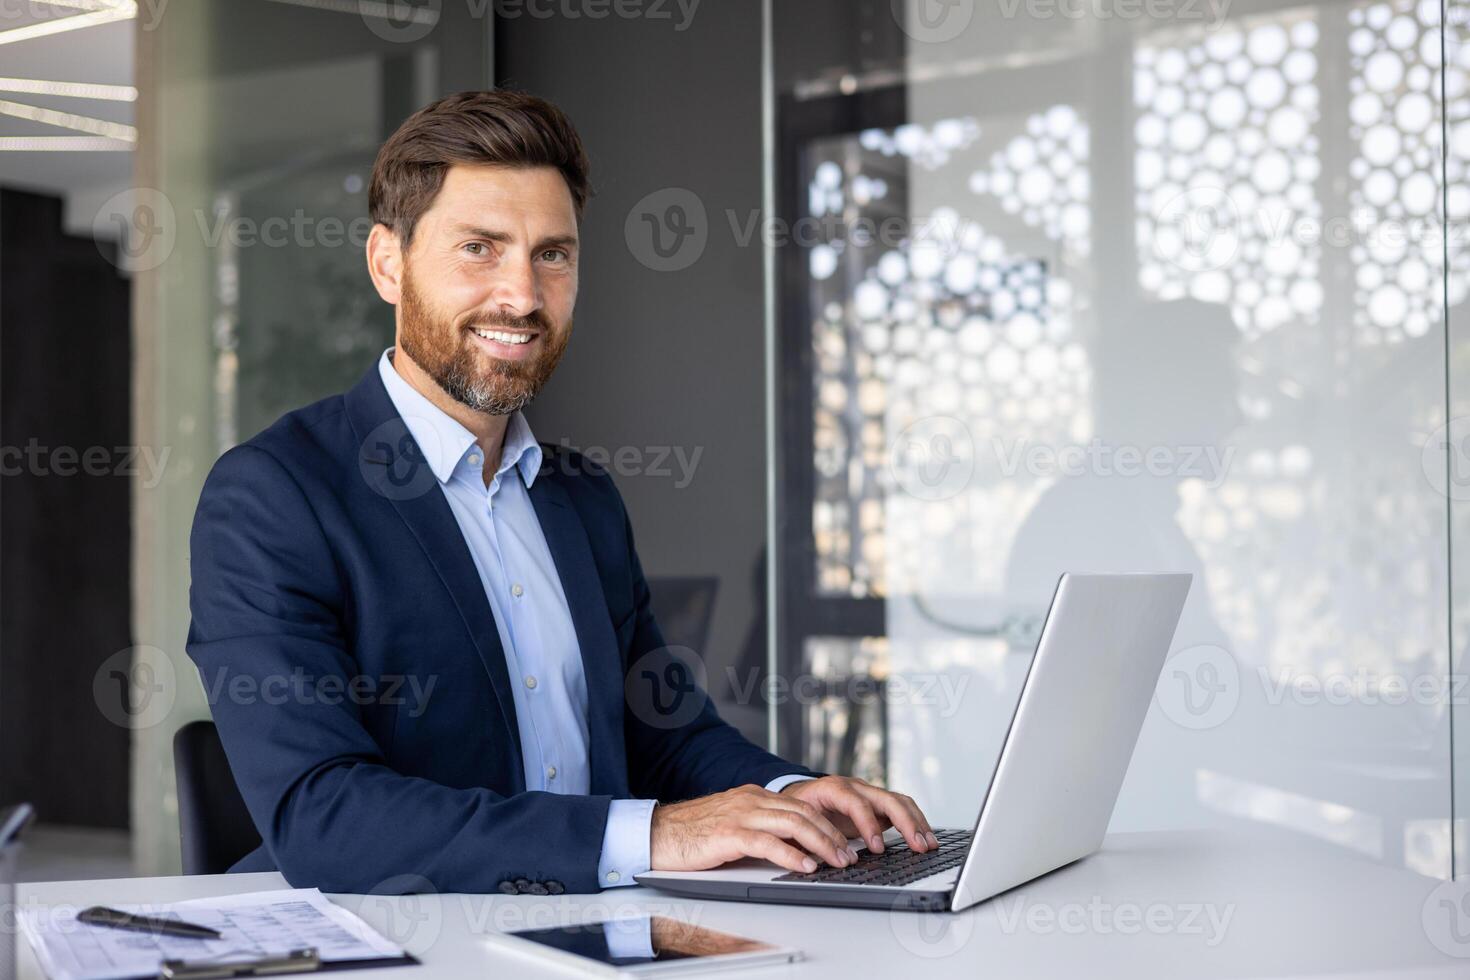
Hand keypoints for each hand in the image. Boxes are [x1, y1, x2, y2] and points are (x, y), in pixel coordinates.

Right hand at [650, 785, 860, 873]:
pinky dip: (791, 855)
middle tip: (849, 854)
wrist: (657, 833)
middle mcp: (750, 800)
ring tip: (837, 861)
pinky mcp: (729, 833)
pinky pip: (768, 842)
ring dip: (821, 844)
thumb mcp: (731, 824)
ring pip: (793, 823)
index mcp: (753, 796)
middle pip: (803, 812)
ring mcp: (740, 814)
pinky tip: (805, 866)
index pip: (800, 806)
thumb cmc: (692, 834)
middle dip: (831, 834)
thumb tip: (791, 847)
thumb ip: (758, 828)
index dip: (825, 824)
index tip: (843, 843)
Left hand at [779, 775, 937, 855]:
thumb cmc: (796, 810)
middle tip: (918, 846)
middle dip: (906, 823)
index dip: (869, 825)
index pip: (856, 803)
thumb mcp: (797, 822)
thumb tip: (822, 859)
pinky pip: (901, 808)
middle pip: (887, 798)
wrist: (796, 795)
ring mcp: (868, 794)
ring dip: (916, 822)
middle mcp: (855, 787)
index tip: (877, 848)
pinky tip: (924, 838)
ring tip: (929, 844)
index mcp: (832, 789)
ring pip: (899, 801)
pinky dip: (915, 822)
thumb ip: (810, 838)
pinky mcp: (877, 804)